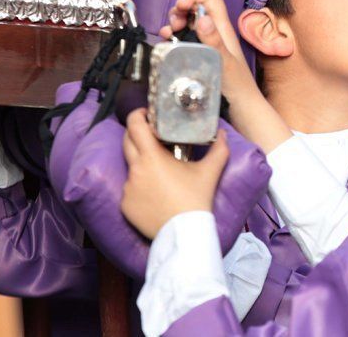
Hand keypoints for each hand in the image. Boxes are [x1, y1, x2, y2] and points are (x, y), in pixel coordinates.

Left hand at [120, 109, 229, 239]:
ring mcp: (127, 189)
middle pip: (127, 142)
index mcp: (151, 157)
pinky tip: (155, 194)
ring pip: (131, 168)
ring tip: (159, 171)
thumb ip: (219, 149)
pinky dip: (140, 188)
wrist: (184, 232)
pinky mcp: (125, 206)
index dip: (137, 115)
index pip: (135, 127)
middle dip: (136, 135)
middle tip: (151, 135)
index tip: (145, 114)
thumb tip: (223, 133)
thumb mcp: (210, 171)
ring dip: (141, 164)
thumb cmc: (196, 198)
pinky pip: (130, 191)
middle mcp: (135, 170)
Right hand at [160, 0, 257, 102]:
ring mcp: (206, 42)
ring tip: (169, 32)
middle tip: (175, 24)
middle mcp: (214, 31)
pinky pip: (183, 36)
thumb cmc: (237, 86)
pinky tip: (167, 40)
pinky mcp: (199, 53)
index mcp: (223, 28)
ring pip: (188, 20)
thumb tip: (203, 19)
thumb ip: (214, 41)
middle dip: (180, 8)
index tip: (181, 5)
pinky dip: (173, 34)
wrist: (241, 107)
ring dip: (175, 20)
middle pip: (196, 6)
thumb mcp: (224, 62)